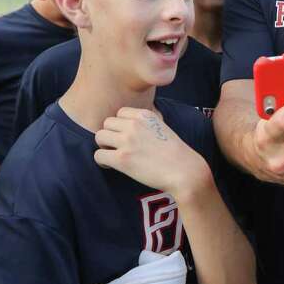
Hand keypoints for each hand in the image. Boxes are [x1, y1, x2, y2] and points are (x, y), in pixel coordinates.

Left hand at [94, 108, 210, 195]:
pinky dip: (102, 161)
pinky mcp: (122, 159)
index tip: (126, 136)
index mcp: (145, 115)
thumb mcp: (162, 127)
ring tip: (113, 156)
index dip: (121, 125)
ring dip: (104, 146)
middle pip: (107, 123)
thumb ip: (146, 124)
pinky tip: (111, 165)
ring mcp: (127, 141)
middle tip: (118, 147)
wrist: (185, 171)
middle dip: (110, 135)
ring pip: (99, 137)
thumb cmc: (176, 154)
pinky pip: (98, 155)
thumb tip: (129, 126)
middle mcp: (134, 125)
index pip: (120, 113)